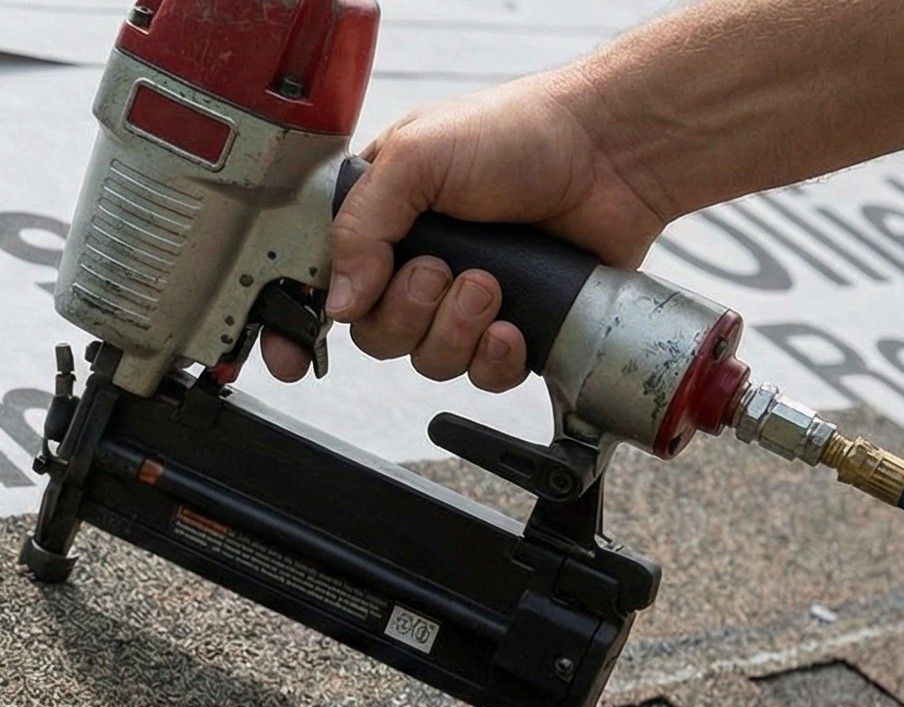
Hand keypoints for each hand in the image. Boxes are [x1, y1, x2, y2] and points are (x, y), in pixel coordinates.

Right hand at [259, 69, 675, 388]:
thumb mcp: (416, 157)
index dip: (298, 323)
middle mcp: (413, 260)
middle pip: (372, 332)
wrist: (612, 154)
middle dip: (405, 312)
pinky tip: (512, 324)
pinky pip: (479, 376)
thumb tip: (337, 302)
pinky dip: (492, 358)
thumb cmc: (520, 133)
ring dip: (454, 329)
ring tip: (491, 283)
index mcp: (378, 216)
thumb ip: (361, 227)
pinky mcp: (509, 326)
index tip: (291, 356)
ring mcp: (461, 299)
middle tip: (441, 271)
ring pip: (424, 359)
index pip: (318, 280)